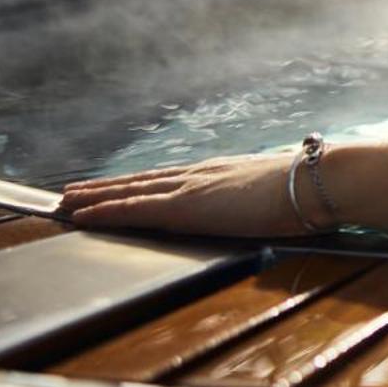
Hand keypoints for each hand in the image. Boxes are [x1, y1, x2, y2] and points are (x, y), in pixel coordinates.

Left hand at [59, 152, 312, 237]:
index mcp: (222, 173)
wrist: (320, 182)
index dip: (139, 182)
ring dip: (97, 196)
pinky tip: (83, 213)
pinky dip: (105, 209)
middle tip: (73, 191)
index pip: (169, 178)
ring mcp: (193, 187)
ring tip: (68, 200)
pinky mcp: (188, 206)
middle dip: (106, 187)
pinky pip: (135, 208)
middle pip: (142, 181)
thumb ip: (258, 200)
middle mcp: (202, 174)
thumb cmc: (310, 192)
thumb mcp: (277, 195)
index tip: (116, 185)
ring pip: (131, 190)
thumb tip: (264, 208)